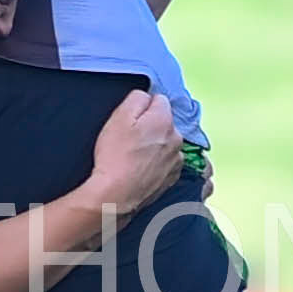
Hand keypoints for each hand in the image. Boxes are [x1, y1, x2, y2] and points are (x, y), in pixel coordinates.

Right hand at [85, 89, 182, 218]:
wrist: (116, 195)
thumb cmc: (115, 156)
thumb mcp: (119, 117)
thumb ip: (136, 98)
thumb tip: (146, 97)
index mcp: (165, 119)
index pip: (159, 100)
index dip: (142, 109)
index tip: (130, 121)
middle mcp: (177, 137)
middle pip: (165, 122)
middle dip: (151, 127)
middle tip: (130, 140)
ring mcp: (176, 160)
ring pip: (167, 143)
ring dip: (155, 146)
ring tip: (134, 158)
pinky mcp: (173, 178)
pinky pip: (167, 163)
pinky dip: (157, 164)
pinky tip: (141, 170)